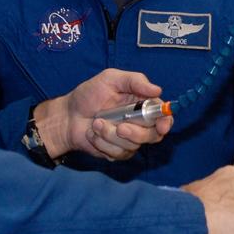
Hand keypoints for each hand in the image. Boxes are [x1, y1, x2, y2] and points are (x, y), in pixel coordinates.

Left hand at [35, 69, 171, 160]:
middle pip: (153, 136)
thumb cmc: (89, 94)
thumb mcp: (111, 79)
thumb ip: (135, 81)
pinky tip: (93, 134)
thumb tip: (158, 90)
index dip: (166, 122)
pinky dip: (102, 144)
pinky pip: (118, 154)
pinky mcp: (116, 152)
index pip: (163, 116)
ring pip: (133, 146)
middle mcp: (140, 124)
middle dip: (137, 133)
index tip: (161, 125)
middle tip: (120, 127)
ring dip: (111, 135)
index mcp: (143, 105)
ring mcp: (128, 140)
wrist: (67, 116)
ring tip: (96, 123)